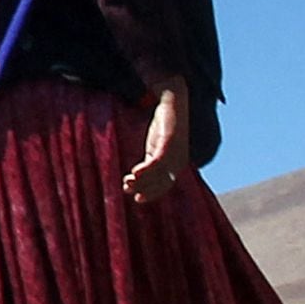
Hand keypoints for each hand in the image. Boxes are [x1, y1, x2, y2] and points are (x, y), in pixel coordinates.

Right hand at [123, 85, 185, 203]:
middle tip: (127, 189)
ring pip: (158, 174)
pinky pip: (157, 161)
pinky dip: (146, 169)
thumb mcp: (156, 147)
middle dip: (144, 188)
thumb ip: (150, 161)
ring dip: (141, 180)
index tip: (137, 199)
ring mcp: (174, 152)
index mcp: (176, 164)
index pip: (165, 185)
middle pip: (162, 182)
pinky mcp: (168, 142)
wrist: (173, 104)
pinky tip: (134, 172)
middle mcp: (178, 161)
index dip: (151, 193)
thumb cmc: (164, 126)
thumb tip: (135, 175)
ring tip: (126, 182)